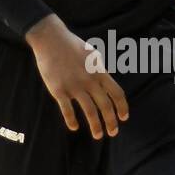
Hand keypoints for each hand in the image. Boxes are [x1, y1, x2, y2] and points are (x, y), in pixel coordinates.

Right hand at [27, 16, 129, 139]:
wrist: (51, 39)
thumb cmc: (72, 46)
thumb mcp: (93, 54)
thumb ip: (101, 70)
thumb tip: (107, 83)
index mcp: (100, 72)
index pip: (117, 94)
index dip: (122, 108)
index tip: (123, 118)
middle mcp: (90, 81)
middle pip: (105, 106)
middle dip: (111, 122)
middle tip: (113, 132)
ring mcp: (74, 86)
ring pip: (90, 111)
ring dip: (96, 126)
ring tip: (98, 135)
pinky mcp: (58, 90)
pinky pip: (67, 110)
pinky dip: (71, 120)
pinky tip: (74, 127)